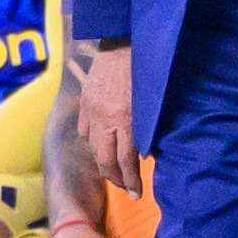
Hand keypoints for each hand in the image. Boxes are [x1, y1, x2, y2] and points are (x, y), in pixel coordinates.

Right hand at [81, 43, 140, 195]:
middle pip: (105, 160)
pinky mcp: (85, 102)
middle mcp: (105, 120)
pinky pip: (84, 130)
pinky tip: (100, 144)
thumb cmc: (145, 70)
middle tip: (126, 188)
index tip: (137, 194)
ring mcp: (92, 112)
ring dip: (103, 162)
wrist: (123, 43)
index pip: (127, 160)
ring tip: (113, 171)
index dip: (132, 181)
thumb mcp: (152, 103)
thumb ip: (148, 128)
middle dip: (116, 179)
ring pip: (92, 148)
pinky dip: (92, 141)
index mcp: (125, 119)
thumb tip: (146, 152)